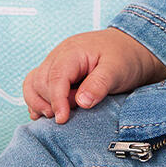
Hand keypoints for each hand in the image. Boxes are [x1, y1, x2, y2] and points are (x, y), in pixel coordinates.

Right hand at [22, 28, 165, 123]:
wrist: (132, 48)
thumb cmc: (125, 56)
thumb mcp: (118, 69)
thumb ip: (99, 84)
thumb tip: (81, 102)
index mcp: (73, 51)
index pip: (55, 77)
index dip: (56, 100)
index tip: (62, 119)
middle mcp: (59, 56)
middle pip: (40, 82)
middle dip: (50, 102)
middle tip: (68, 115)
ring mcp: (56, 64)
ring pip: (33, 84)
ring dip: (39, 102)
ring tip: (55, 116)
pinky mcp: (57, 74)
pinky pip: (37, 86)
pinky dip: (38, 100)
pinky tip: (46, 113)